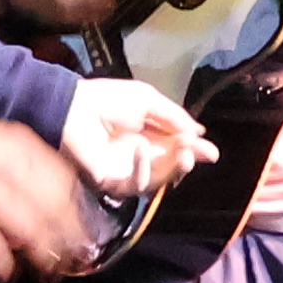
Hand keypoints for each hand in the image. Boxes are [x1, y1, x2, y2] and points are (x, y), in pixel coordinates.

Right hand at [0, 112, 96, 277]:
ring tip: (52, 272)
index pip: (63, 180)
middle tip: (78, 258)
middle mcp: (7, 165)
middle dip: (69, 236)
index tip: (88, 228)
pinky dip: (2, 262)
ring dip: (44, 253)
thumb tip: (54, 197)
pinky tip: (6, 273)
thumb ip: (24, 166)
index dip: (79, 208)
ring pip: (29, 226)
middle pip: (53, 206)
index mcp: (18, 146)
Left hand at [59, 78, 212, 201]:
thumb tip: (199, 132)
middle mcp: (141, 158)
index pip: (177, 149)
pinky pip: (133, 184)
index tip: (210, 151)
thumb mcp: (147, 100)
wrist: (72, 105)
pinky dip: (142, 170)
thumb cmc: (106, 98)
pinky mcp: (111, 182)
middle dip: (186, 161)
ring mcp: (126, 171)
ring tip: (181, 151)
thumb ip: (173, 116)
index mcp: (150, 137)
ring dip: (172, 168)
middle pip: (171, 168)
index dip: (193, 150)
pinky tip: (142, 151)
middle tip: (194, 151)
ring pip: (157, 180)